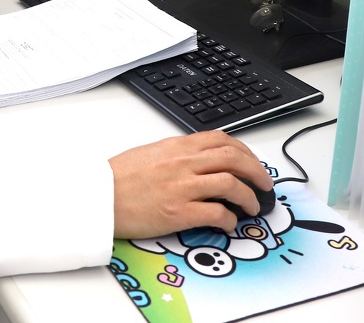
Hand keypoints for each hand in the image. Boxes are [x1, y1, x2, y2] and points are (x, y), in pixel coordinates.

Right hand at [109, 131, 272, 237]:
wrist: (98, 196)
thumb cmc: (119, 177)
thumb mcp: (151, 153)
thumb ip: (178, 154)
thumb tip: (201, 159)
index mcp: (177, 146)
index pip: (222, 140)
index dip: (245, 151)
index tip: (252, 163)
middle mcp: (183, 163)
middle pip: (234, 159)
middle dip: (256, 172)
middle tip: (265, 184)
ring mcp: (182, 187)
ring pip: (230, 184)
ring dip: (249, 197)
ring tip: (253, 206)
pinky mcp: (178, 212)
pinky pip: (215, 212)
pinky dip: (229, 218)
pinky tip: (229, 223)